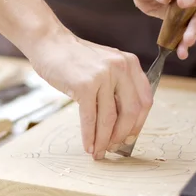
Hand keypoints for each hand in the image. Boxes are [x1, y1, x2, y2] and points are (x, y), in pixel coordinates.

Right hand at [27, 30, 152, 159]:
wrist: (50, 43)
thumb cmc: (76, 58)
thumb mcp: (106, 64)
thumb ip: (118, 86)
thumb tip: (122, 124)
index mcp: (130, 64)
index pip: (145, 100)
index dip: (139, 123)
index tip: (130, 137)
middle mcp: (120, 68)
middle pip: (131, 111)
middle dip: (122, 135)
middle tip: (114, 148)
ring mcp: (102, 76)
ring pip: (109, 118)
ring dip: (104, 140)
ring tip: (99, 152)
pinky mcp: (84, 86)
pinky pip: (90, 118)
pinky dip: (89, 136)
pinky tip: (88, 146)